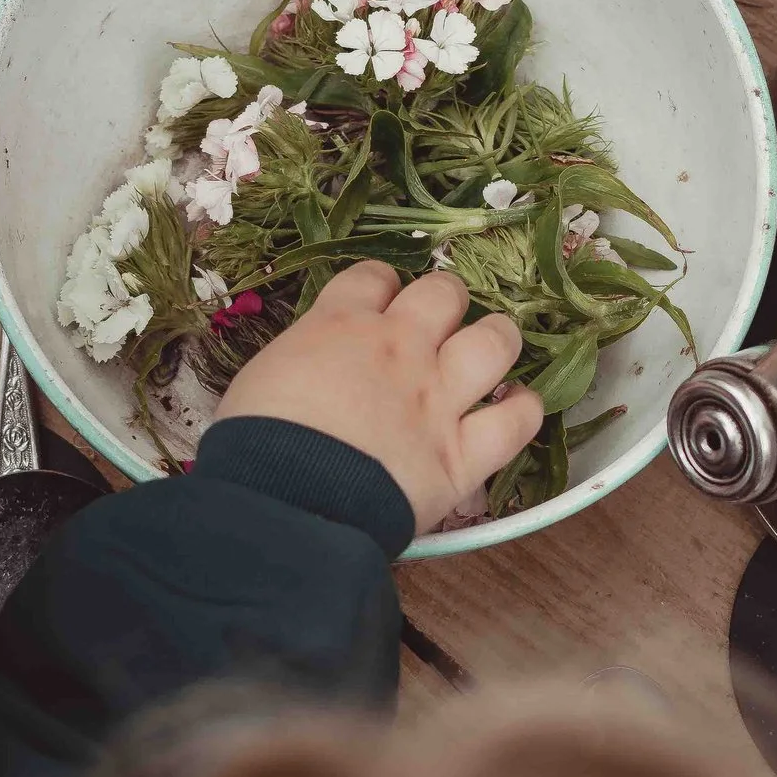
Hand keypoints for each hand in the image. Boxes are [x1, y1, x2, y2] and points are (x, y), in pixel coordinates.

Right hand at [216, 261, 543, 531]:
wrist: (282, 497)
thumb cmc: (253, 442)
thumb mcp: (262, 379)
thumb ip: (300, 363)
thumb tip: (309, 375)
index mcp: (339, 325)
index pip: (372, 279)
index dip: (381, 286)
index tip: (381, 301)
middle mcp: (399, 349)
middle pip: (442, 295)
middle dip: (444, 303)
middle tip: (437, 325)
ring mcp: (438, 398)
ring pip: (493, 343)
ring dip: (496, 340)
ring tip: (491, 351)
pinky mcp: (462, 454)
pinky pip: (515, 422)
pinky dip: (523, 412)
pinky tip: (518, 409)